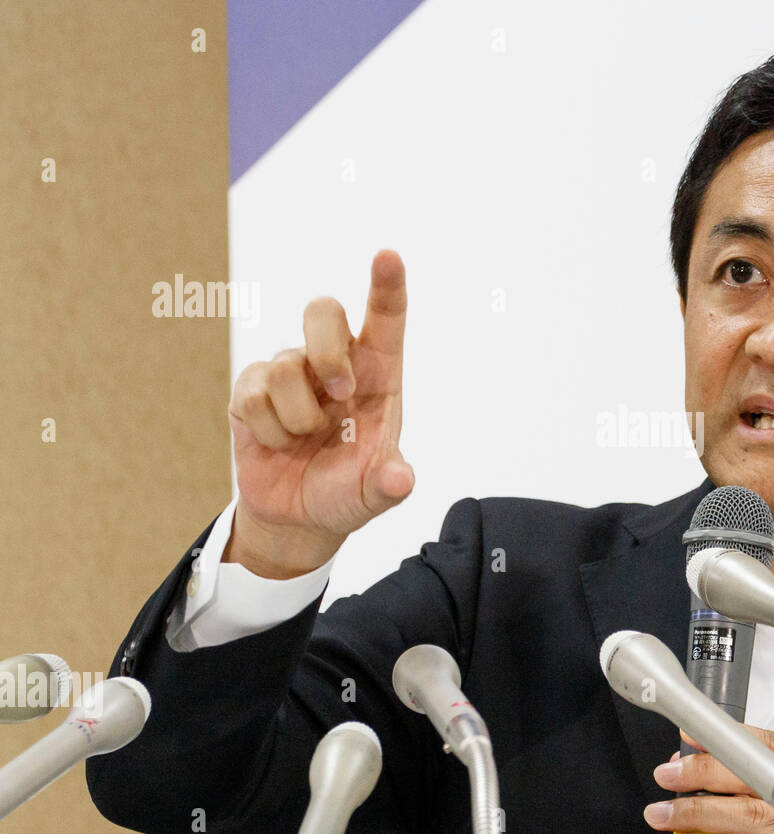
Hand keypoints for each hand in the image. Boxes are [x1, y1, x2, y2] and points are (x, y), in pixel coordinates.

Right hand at [225, 250, 413, 576]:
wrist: (300, 517)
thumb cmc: (348, 491)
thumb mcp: (375, 493)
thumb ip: (390, 484)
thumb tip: (399, 478)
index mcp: (377, 375)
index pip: (385, 319)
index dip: (387, 286)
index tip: (388, 256)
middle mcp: (335, 363)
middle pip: (323, 311)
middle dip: (327, 349)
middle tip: (341, 393)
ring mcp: (291, 372)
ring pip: (285, 366)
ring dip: (298, 417)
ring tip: (307, 440)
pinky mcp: (252, 390)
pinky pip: (253, 395)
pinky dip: (269, 430)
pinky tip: (279, 444)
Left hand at [644, 727, 773, 833]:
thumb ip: (769, 765)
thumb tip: (701, 750)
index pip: (772, 747)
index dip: (727, 742)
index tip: (689, 741)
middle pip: (756, 788)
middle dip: (703, 781)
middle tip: (667, 779)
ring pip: (748, 832)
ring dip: (698, 827)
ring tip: (663, 822)